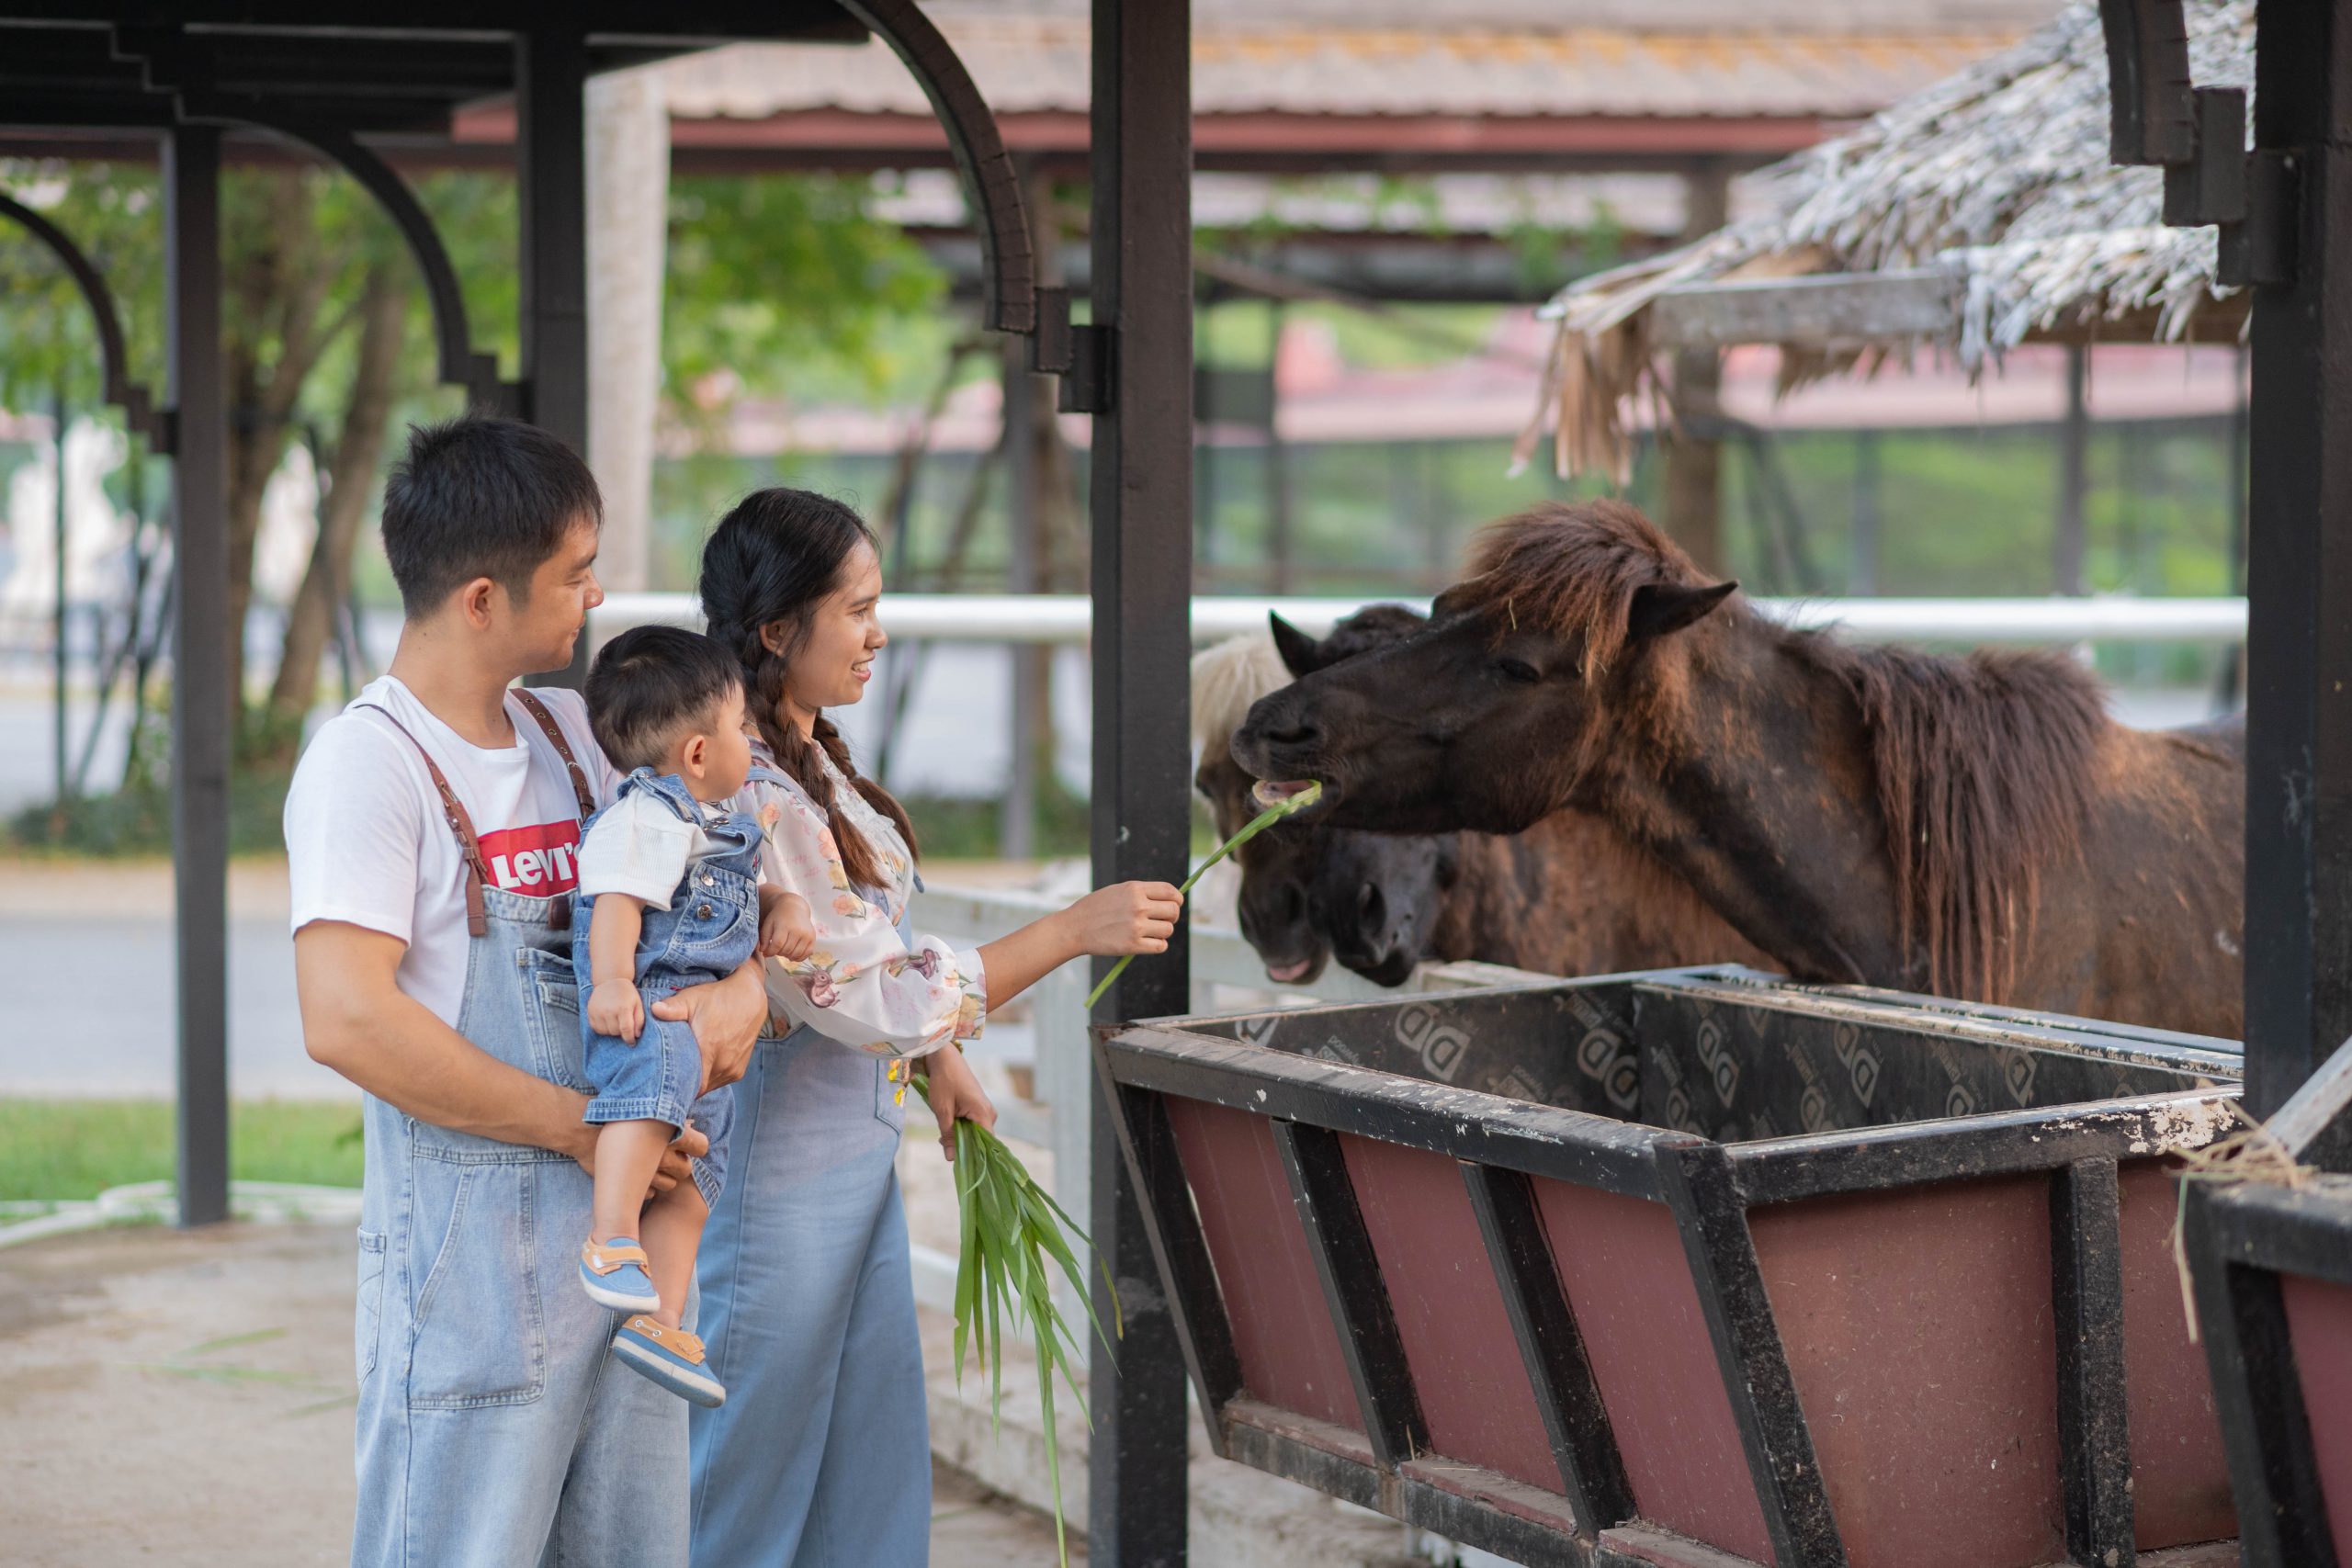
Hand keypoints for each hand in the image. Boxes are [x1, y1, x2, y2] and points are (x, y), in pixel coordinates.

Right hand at [566, 1114, 706, 1196]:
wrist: (580, 1129)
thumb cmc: (611, 1112)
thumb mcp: (642, 1107)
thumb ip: (668, 1116)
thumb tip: (689, 1122)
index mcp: (671, 1132)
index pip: (701, 1146)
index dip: (696, 1146)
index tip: (689, 1145)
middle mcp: (663, 1155)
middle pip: (686, 1169)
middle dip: (679, 1165)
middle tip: (665, 1157)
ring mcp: (648, 1174)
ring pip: (669, 1185)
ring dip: (663, 1178)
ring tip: (649, 1167)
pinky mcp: (631, 1189)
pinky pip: (649, 1195)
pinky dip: (644, 1189)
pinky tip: (633, 1177)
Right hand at [587, 978, 642, 1043]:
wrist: (610, 980)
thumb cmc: (627, 993)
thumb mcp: (638, 1004)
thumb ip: (639, 1020)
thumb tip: (636, 1035)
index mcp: (623, 1008)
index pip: (626, 1030)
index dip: (629, 1039)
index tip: (632, 1043)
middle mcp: (609, 1010)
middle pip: (615, 1032)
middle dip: (621, 1032)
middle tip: (624, 1025)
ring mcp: (597, 1011)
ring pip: (605, 1032)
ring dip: (611, 1031)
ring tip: (615, 1022)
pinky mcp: (590, 1012)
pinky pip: (596, 1028)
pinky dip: (602, 1029)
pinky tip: (607, 1022)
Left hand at [652, 959, 765, 1093]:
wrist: (750, 998)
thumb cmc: (719, 998)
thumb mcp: (693, 999)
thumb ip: (672, 1008)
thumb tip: (653, 1009)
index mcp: (709, 1049)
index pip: (691, 1084)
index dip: (678, 1087)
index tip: (665, 1083)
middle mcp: (724, 1063)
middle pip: (699, 1088)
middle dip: (684, 1085)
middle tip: (669, 1078)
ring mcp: (733, 1068)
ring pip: (709, 1087)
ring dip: (698, 1082)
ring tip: (684, 1073)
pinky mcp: (739, 1070)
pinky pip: (720, 1082)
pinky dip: (709, 1079)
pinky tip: (701, 1069)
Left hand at [759, 901, 815, 961]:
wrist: (795, 908)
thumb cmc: (779, 917)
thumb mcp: (768, 924)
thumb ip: (764, 938)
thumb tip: (763, 952)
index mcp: (785, 925)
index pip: (777, 945)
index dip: (770, 951)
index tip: (766, 953)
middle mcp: (798, 930)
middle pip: (786, 950)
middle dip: (778, 953)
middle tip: (776, 949)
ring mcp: (807, 935)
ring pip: (796, 954)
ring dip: (787, 956)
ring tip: (783, 950)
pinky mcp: (812, 938)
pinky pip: (807, 954)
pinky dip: (799, 957)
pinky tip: (793, 953)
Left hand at [922, 1045, 995, 1164]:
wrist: (944, 1057)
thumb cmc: (944, 1080)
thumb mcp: (943, 1110)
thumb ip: (948, 1135)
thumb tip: (951, 1158)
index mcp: (984, 1114)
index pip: (986, 1144)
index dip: (974, 1156)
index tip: (961, 1164)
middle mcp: (989, 1113)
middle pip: (979, 1140)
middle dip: (962, 1145)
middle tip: (943, 1144)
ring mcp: (984, 1109)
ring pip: (974, 1132)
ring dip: (959, 1136)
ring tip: (943, 1135)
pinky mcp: (978, 1107)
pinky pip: (972, 1124)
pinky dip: (960, 1128)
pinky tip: (947, 1126)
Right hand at [1062, 881, 1182, 958]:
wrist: (1075, 928)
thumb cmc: (1096, 908)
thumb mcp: (1118, 891)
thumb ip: (1141, 893)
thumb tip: (1169, 899)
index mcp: (1134, 889)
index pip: (1170, 891)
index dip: (1177, 899)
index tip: (1175, 904)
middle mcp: (1138, 906)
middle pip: (1173, 911)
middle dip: (1172, 916)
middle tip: (1162, 921)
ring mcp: (1136, 926)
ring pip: (1168, 930)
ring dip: (1163, 932)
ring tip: (1150, 932)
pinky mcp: (1132, 945)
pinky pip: (1160, 946)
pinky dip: (1158, 945)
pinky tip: (1148, 942)